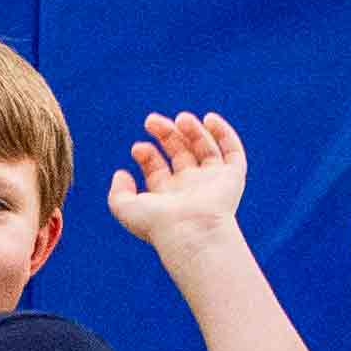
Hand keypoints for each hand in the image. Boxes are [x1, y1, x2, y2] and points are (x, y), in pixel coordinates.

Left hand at [105, 110, 248, 253]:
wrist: (191, 232)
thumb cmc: (158, 225)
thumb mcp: (127, 209)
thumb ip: (117, 194)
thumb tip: (121, 174)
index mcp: (168, 198)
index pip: (156, 169)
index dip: (146, 154)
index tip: (137, 149)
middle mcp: (190, 189)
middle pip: (179, 153)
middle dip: (165, 135)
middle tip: (150, 121)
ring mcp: (212, 182)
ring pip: (204, 148)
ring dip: (192, 130)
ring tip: (181, 118)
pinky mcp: (232, 178)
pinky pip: (232, 152)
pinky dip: (224, 134)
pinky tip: (209, 119)